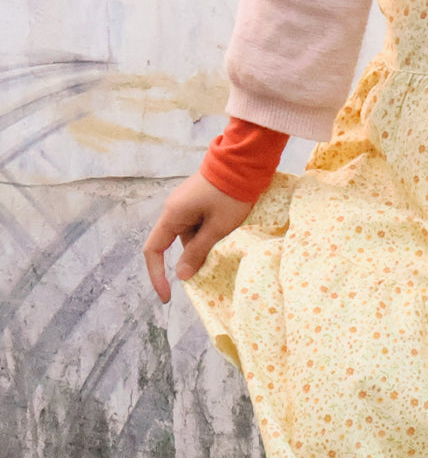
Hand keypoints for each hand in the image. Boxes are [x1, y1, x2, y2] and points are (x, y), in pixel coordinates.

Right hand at [143, 173, 254, 302]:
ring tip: (231, 239)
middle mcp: (174, 209)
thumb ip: (198, 252)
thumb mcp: (217, 228)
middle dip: (194, 258)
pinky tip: (229, 230)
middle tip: (219, 264)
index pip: (154, 250)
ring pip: (191, 235)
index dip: (157, 275)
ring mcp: (186, 203)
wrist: (243, 161)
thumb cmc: (230, 194)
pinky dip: (211, 233)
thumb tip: (181, 276)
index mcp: (172, 215)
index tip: (167, 296)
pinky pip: (199, 224)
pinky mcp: (198, 200)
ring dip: (207, 244)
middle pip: (176, 243)